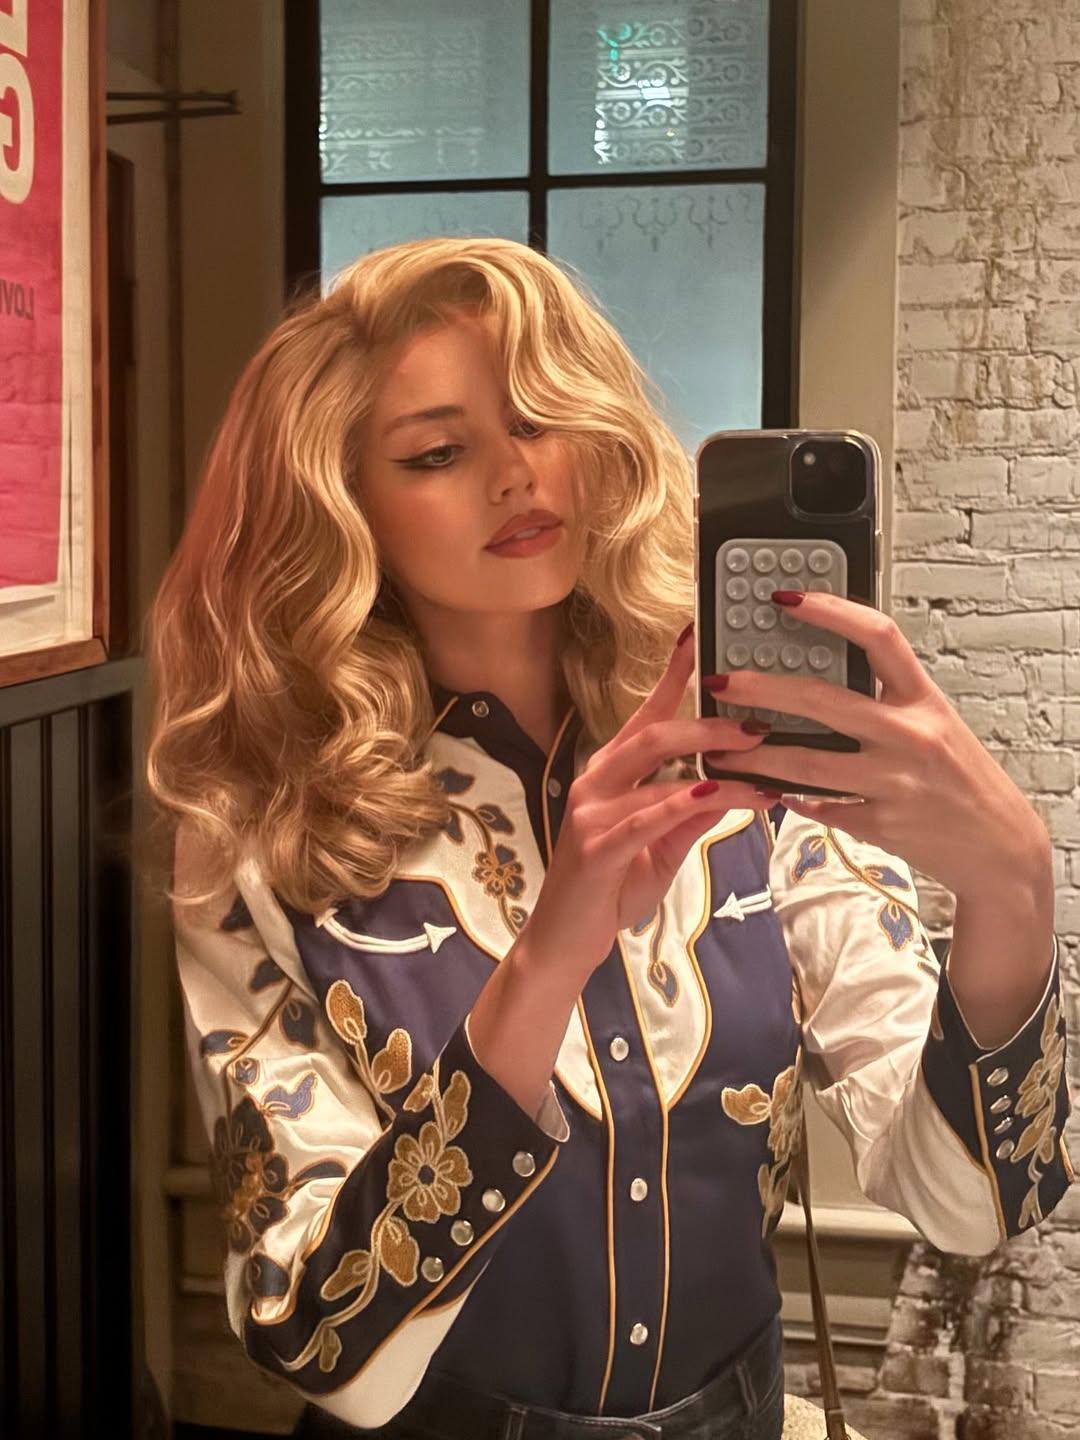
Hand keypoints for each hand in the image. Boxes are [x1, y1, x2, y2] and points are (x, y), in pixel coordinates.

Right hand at [525, 625, 775, 973]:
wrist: (565, 941)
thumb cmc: (611, 888)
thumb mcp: (664, 846)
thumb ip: (694, 813)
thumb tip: (736, 782)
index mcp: (611, 771)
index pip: (647, 712)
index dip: (674, 674)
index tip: (702, 636)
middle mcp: (596, 780)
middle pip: (652, 730)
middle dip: (708, 720)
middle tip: (758, 720)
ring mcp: (590, 810)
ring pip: (654, 767)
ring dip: (710, 758)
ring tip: (756, 756)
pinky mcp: (595, 846)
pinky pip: (646, 815)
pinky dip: (684, 802)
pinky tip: (718, 795)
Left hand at [712, 590, 1052, 900]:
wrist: (1000, 845)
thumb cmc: (960, 776)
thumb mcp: (935, 724)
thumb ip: (887, 699)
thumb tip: (822, 672)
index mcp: (924, 700)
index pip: (878, 638)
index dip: (831, 612)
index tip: (786, 599)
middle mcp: (911, 736)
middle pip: (824, 702)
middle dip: (763, 689)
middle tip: (720, 682)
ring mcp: (895, 784)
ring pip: (809, 765)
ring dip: (757, 757)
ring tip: (718, 750)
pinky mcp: (881, 826)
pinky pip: (821, 808)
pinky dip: (790, 799)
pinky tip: (765, 790)